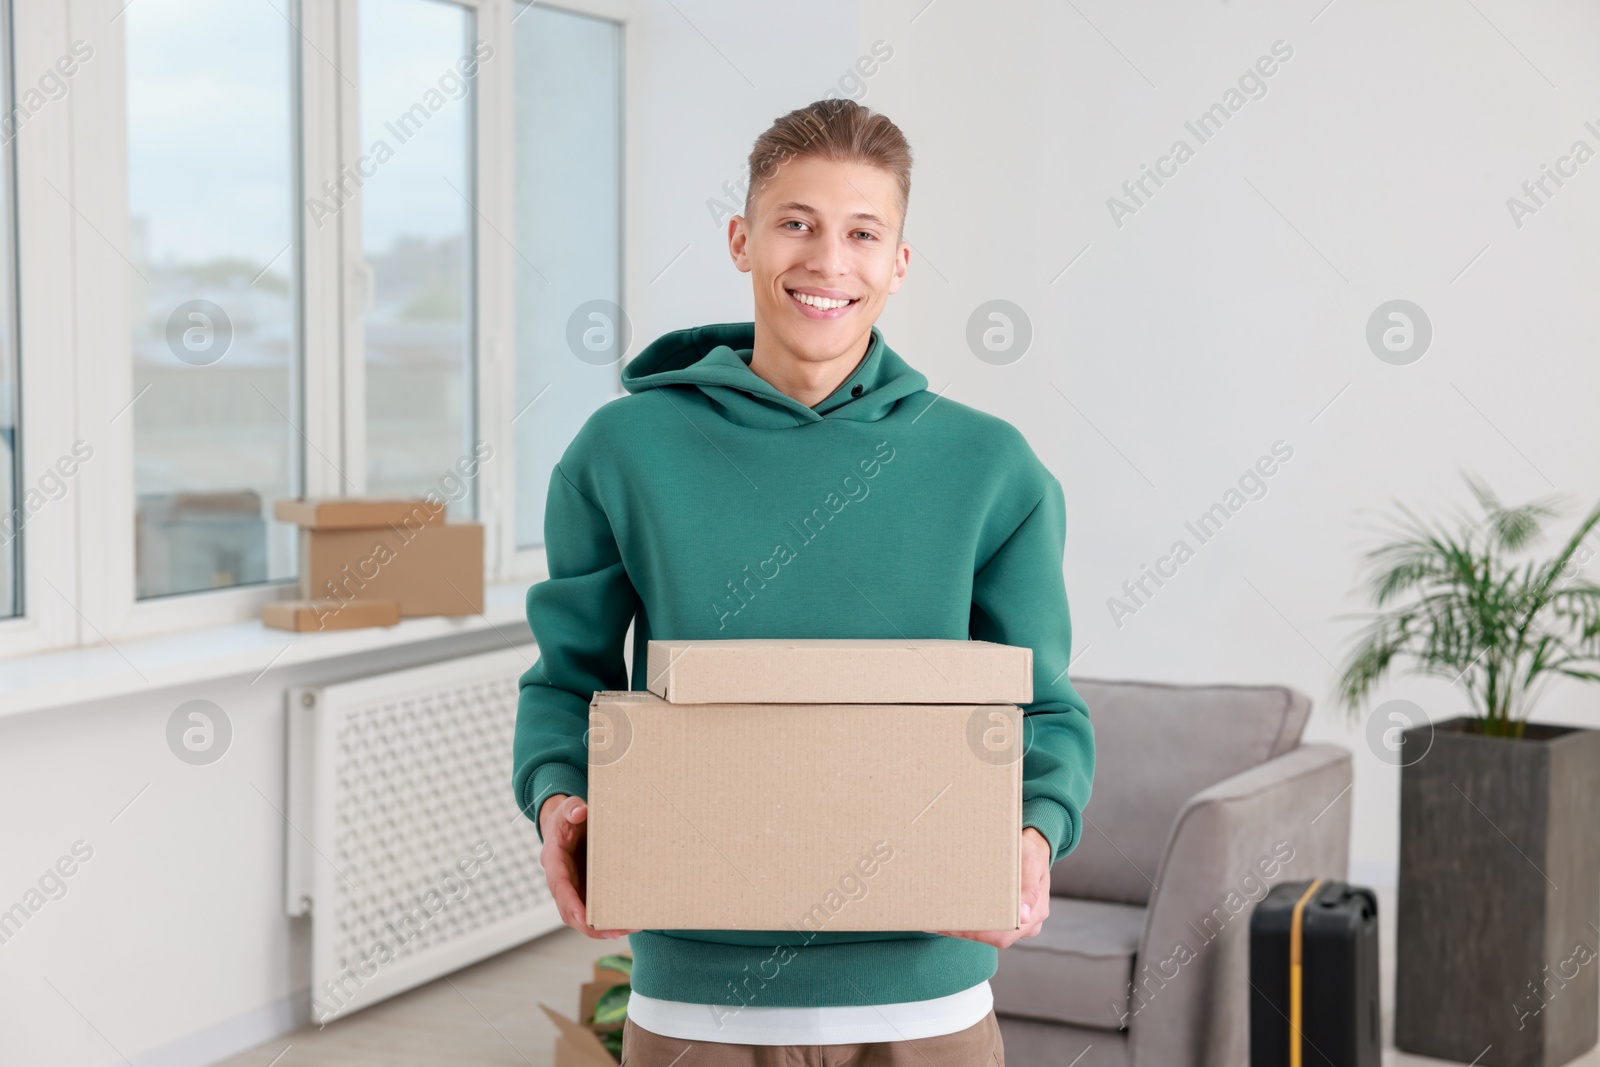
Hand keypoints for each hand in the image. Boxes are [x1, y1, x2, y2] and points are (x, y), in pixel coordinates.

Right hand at [538, 793, 640, 939]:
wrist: (568, 822)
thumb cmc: (568, 816)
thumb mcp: (568, 808)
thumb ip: (571, 808)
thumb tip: (580, 812)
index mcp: (554, 862)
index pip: (560, 886)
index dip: (570, 903)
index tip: (583, 917)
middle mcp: (561, 880)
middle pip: (569, 910)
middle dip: (589, 925)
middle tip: (613, 932)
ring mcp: (573, 888)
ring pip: (581, 915)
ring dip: (600, 927)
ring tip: (626, 930)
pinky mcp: (584, 890)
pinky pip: (593, 909)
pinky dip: (606, 918)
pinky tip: (628, 922)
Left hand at [925, 827, 1051, 948]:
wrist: (1036, 849)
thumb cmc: (1031, 854)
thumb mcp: (1032, 863)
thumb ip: (1029, 887)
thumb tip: (1024, 916)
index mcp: (1036, 913)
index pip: (1005, 934)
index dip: (980, 934)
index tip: (957, 927)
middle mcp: (1029, 924)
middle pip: (996, 938)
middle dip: (968, 933)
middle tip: (943, 925)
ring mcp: (1021, 924)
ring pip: (993, 935)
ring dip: (969, 930)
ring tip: (944, 922)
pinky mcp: (1012, 918)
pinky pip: (993, 926)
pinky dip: (974, 924)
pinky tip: (955, 918)